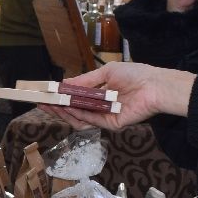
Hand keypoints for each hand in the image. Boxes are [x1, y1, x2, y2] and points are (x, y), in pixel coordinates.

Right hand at [50, 62, 194, 128]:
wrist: (154, 85)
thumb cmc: (135, 75)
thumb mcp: (106, 72)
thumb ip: (85, 81)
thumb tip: (64, 84)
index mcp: (101, 94)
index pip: (77, 99)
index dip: (61, 97)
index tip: (46, 94)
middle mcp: (101, 107)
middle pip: (75, 111)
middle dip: (58, 107)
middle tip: (42, 102)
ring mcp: (105, 117)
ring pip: (80, 118)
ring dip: (64, 112)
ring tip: (51, 105)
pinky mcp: (111, 124)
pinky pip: (91, 120)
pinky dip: (78, 114)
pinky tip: (67, 107)